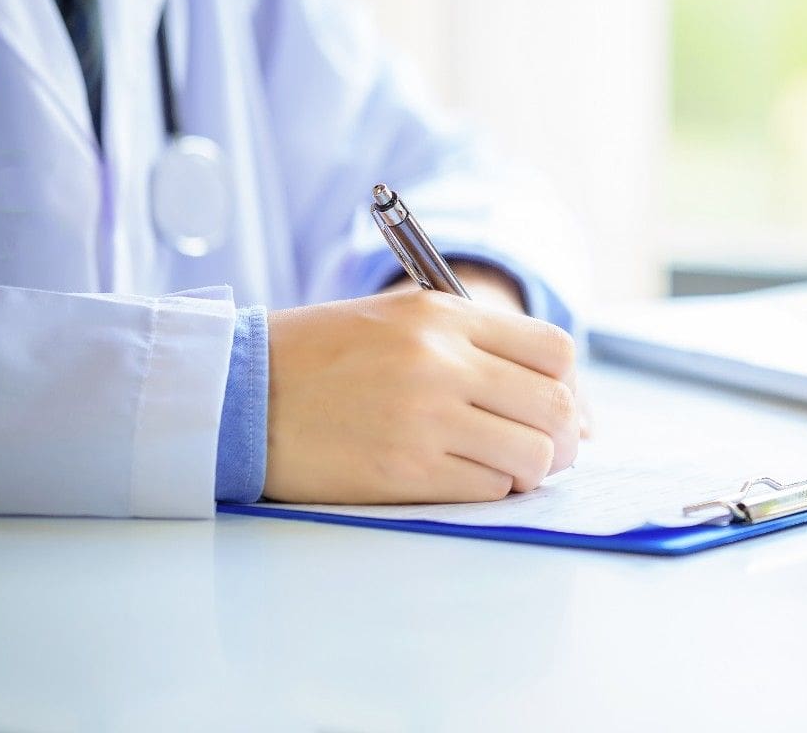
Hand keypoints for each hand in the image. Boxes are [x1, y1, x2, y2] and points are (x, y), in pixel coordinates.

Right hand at [262, 290, 579, 503]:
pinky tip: (464, 479)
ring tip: (504, 468)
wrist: (237, 392)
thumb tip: (565, 403)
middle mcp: (442, 362)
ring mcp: (425, 418)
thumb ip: (476, 345)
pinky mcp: (404, 471)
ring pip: (532, 456)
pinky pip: (488, 490)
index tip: (555, 406)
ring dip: (530, 470)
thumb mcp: (400, 320)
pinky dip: (490, 490)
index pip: (555, 351)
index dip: (569, 386)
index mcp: (444, 316)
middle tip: (549, 450)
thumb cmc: (324, 358)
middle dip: (566, 438)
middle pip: (555, 408)